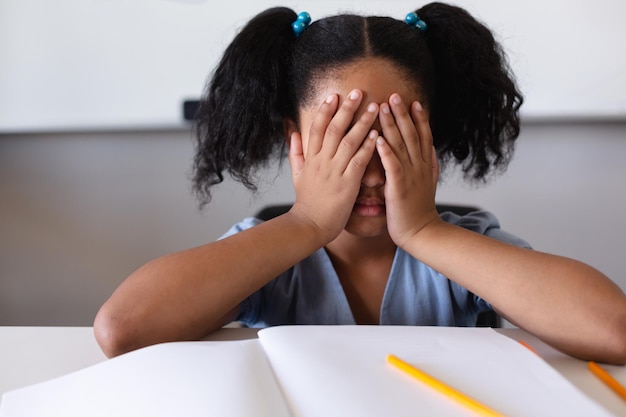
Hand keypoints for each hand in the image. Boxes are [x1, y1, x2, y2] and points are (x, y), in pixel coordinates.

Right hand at [288, 89, 378, 242]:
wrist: (309, 225)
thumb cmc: (306, 202)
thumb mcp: (297, 175)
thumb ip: (295, 152)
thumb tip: (292, 132)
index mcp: (311, 158)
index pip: (317, 128)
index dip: (325, 110)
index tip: (334, 96)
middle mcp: (322, 161)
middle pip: (334, 128)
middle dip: (346, 109)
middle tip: (358, 92)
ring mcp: (334, 171)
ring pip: (349, 141)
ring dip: (362, 123)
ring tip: (374, 108)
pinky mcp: (347, 183)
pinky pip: (359, 161)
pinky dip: (367, 147)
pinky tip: (376, 135)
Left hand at [375, 93, 440, 247]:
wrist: (422, 233)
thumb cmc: (419, 210)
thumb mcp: (427, 184)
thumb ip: (429, 166)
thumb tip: (432, 151)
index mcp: (425, 165)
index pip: (423, 136)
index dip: (419, 118)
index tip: (413, 101)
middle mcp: (419, 167)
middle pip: (411, 134)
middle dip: (402, 113)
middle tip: (394, 95)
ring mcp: (410, 176)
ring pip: (401, 145)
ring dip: (391, 125)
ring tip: (382, 107)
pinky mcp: (398, 187)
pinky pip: (392, 165)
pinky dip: (386, 151)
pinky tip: (378, 138)